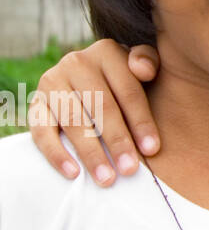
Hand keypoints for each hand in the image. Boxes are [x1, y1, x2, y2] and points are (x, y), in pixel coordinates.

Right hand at [29, 39, 159, 185]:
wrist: (86, 76)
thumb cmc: (123, 76)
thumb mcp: (140, 63)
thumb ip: (147, 60)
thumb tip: (144, 70)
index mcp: (106, 51)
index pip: (128, 90)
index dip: (141, 121)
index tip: (152, 149)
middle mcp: (76, 63)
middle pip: (101, 107)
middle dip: (118, 142)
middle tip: (130, 169)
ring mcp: (52, 82)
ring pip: (74, 122)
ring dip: (91, 153)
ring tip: (107, 178)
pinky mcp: (35, 104)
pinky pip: (42, 132)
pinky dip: (56, 154)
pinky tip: (73, 173)